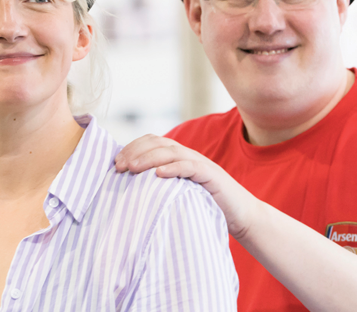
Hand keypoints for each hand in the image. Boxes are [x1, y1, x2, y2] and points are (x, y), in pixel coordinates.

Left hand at [115, 134, 258, 238]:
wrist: (240, 215)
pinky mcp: (211, 176)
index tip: (116, 164)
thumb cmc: (206, 206)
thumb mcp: (178, 192)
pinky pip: (190, 167)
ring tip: (132, 168)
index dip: (132, 148)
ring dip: (149, 158)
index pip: (152, 141)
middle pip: (158, 143)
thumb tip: (129, 189)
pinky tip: (159, 175)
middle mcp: (188, 155)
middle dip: (135, 151)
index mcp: (178, 157)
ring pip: (171, 152)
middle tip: (119, 167)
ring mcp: (200, 164)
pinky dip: (174, 168)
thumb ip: (160, 186)